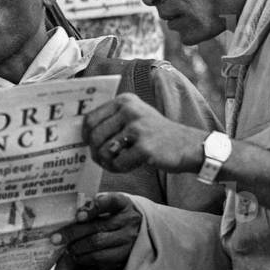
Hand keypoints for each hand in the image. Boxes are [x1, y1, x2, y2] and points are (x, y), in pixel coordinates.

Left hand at [56, 192, 141, 269]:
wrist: (139, 233)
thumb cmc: (116, 217)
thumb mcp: (110, 208)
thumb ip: (93, 207)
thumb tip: (68, 212)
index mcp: (124, 204)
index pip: (111, 202)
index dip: (94, 208)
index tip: (78, 215)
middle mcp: (129, 221)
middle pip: (97, 226)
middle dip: (73, 232)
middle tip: (56, 238)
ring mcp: (128, 239)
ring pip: (97, 243)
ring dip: (77, 247)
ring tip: (67, 247)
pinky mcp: (125, 255)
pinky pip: (101, 258)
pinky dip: (85, 258)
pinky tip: (77, 256)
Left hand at [82, 94, 206, 173]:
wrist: (187, 145)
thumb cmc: (154, 135)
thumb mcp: (134, 118)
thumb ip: (110, 122)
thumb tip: (81, 136)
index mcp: (124, 101)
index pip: (90, 119)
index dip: (85, 136)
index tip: (90, 145)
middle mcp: (130, 110)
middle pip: (94, 136)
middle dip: (95, 152)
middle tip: (104, 160)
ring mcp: (138, 128)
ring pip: (104, 151)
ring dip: (107, 162)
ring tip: (118, 163)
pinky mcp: (145, 147)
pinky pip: (118, 163)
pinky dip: (121, 168)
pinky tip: (131, 165)